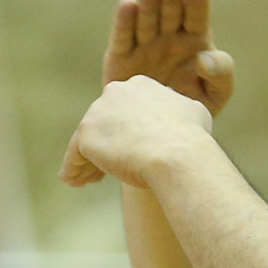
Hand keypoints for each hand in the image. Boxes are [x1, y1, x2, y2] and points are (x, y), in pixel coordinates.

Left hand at [59, 75, 214, 188]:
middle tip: (107, 166)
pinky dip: (73, 168)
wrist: (177, 155)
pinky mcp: (85, 135)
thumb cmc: (192, 139)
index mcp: (141, 85)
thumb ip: (180, 111)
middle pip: (104, 122)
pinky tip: (73, 181)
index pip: (126, 107)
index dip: (126, 129)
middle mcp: (116, 92)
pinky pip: (75, 155)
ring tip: (86, 180)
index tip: (129, 147)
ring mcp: (98, 112)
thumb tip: (183, 116)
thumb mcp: (194, 114)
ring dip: (87, 159)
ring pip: (89, 139)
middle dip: (106, 143)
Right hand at [103, 0, 234, 116]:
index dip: (196, 1)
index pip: (196, 16)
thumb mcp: (216, 95)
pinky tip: (128, 5)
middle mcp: (168, 37)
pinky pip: (123, 36)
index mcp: (194, 41)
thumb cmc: (192, 109)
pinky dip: (124, 21)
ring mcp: (144, 45)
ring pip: (147, 19)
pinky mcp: (121, 56)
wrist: (159, 132)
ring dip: (149, 2)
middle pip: (170, 11)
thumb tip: (205, 59)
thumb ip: (221, 74)